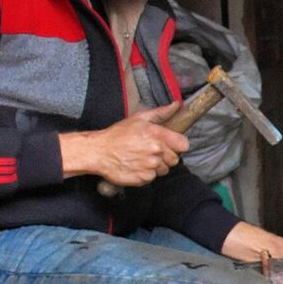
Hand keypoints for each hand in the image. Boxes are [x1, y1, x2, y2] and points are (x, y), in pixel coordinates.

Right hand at [60, 103, 187, 186]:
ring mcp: (150, 165)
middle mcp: (156, 150)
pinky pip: (153, 178)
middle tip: (150, 151)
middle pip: (175, 159)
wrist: (98, 151)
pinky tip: (136, 166)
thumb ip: (161, 113)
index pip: (183, 144)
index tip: (169, 145)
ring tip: (141, 158)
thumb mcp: (138, 118)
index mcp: (157, 134)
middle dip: (165, 156)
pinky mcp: (144, 178)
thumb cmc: (117, 135)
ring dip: (156, 166)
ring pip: (164, 169)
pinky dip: (146, 174)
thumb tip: (176, 105)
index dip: (177, 145)